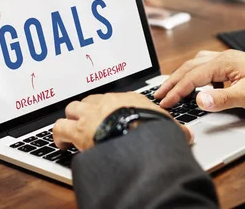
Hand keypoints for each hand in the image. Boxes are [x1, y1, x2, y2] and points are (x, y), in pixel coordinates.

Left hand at [52, 92, 192, 151]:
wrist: (141, 140)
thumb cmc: (155, 133)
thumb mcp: (169, 128)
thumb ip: (174, 129)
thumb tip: (187, 135)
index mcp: (129, 99)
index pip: (114, 99)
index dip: (109, 109)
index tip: (108, 116)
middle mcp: (107, 102)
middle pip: (90, 100)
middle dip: (86, 111)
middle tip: (87, 123)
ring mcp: (91, 115)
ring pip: (72, 109)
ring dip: (70, 120)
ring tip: (71, 131)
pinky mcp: (78, 130)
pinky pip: (59, 128)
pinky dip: (58, 136)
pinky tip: (61, 144)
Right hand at [154, 50, 244, 111]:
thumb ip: (222, 99)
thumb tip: (199, 100)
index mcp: (223, 63)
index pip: (191, 78)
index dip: (176, 91)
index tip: (164, 103)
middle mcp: (222, 58)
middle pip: (189, 68)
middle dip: (171, 82)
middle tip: (158, 95)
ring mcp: (227, 61)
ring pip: (195, 65)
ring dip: (180, 75)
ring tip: (169, 87)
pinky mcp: (232, 66)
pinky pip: (205, 65)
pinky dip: (193, 73)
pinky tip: (194, 80)